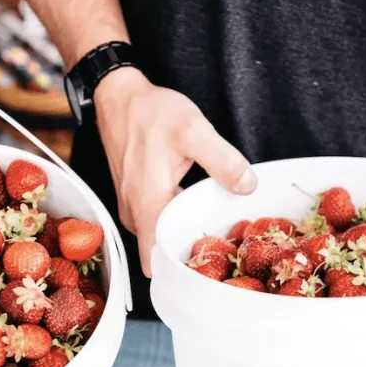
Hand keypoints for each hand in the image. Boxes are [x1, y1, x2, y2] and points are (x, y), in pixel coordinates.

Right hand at [94, 69, 255, 275]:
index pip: (157, 262)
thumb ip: (223, 161)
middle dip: (190, 252)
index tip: (212, 265)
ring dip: (181, 233)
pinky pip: (155, 221)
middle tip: (225, 244)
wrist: (118, 96)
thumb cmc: (150, 113)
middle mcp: (135, 214)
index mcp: (147, 206)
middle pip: (161, 254)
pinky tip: (195, 205)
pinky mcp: (133, 199)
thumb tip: (247, 187)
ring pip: (158, 237)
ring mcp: (132, 208)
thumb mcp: (193, 131)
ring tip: (214, 224)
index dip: (182, 269)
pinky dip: (174, 219)